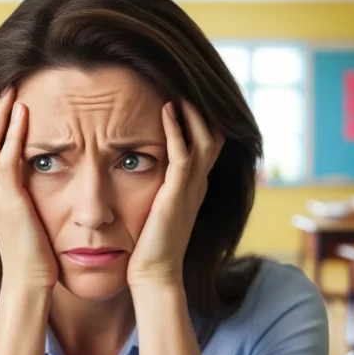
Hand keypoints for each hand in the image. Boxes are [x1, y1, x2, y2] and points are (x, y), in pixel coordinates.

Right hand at [0, 87, 58, 290]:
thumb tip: (40, 177)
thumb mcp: (28, 215)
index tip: (2, 95)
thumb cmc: (34, 252)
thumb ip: (27, 194)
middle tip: (2, 81)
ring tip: (10, 87)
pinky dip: (13, 132)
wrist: (29, 282)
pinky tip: (24, 112)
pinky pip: (6, 159)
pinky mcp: (10, 200)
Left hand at [127, 100, 223, 287]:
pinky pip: (182, 154)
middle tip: (185, 79)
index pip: (207, 140)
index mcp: (194, 185)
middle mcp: (198, 183)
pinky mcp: (177, 195)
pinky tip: (165, 108)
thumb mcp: (156, 208)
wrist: (153, 275)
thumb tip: (139, 165)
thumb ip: (157, 187)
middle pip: (214, 133)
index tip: (181, 90)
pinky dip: (176, 129)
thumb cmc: (148, 246)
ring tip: (178, 85)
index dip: (199, 115)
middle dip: (202, 106)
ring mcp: (191, 188)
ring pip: (204, 137)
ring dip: (192, 110)